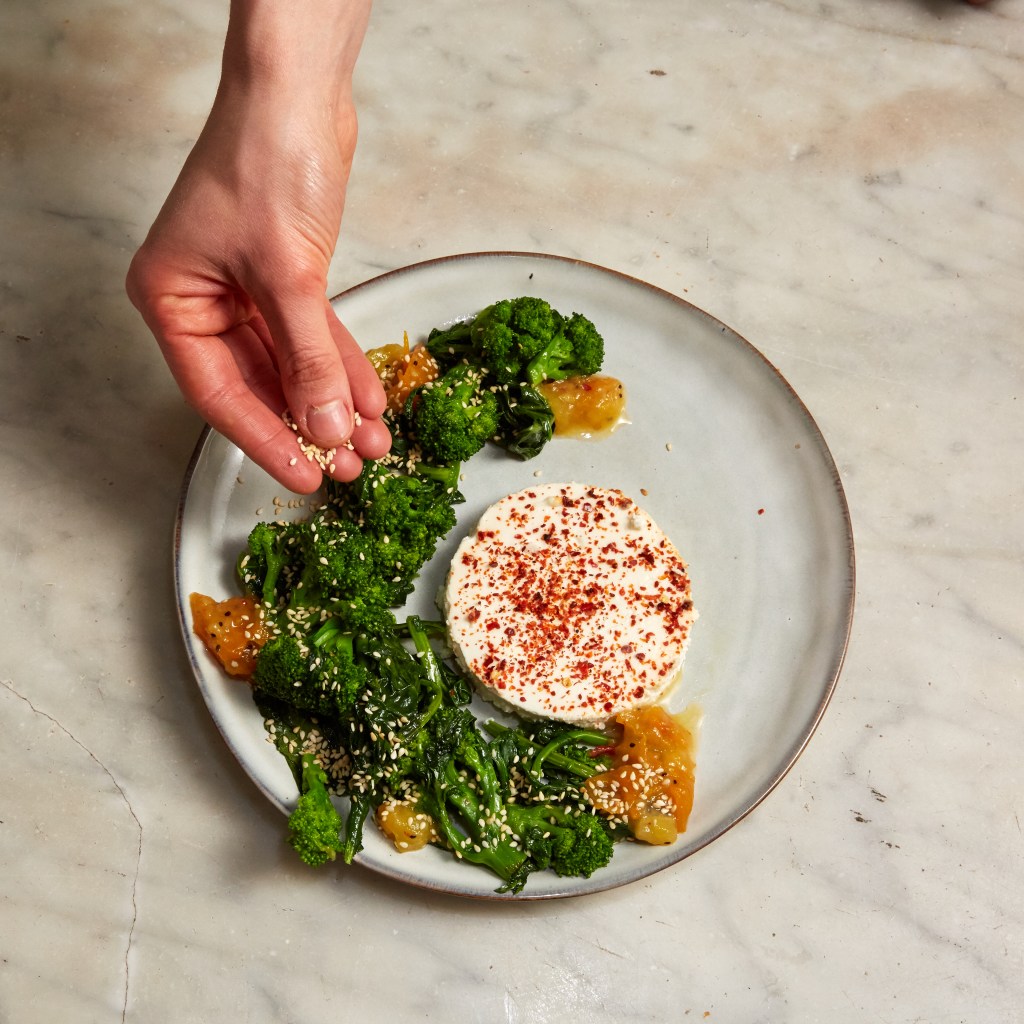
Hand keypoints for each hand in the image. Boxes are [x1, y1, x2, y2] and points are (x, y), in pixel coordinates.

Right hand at [126, 0, 386, 492]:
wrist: (300, 92)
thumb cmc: (267, 161)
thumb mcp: (288, 273)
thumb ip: (310, 357)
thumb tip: (327, 428)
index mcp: (173, 299)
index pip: (218, 392)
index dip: (264, 439)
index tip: (305, 476)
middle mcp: (204, 300)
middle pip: (259, 385)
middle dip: (309, 426)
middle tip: (347, 468)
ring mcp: (245, 291)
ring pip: (293, 366)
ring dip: (334, 404)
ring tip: (371, 445)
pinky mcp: (286, 278)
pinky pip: (316, 338)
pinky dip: (344, 367)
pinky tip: (371, 401)